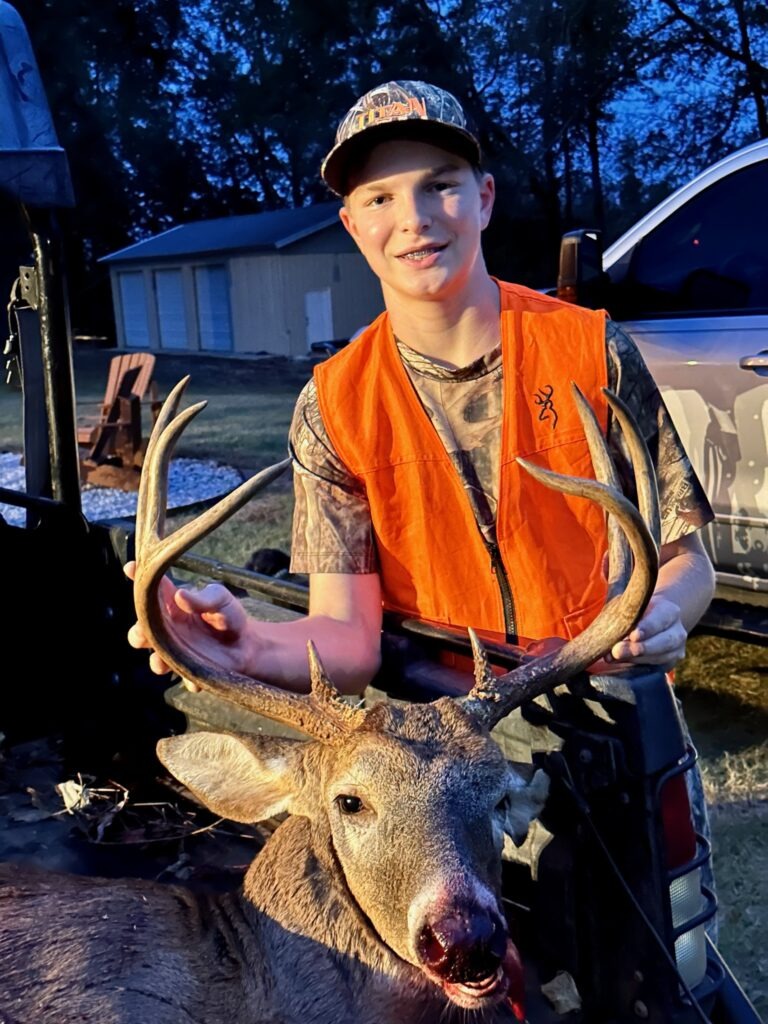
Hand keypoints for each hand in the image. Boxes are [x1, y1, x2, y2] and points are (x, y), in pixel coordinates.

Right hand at [125, 561, 250, 689]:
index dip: (139, 576)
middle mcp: (168, 628)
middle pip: (141, 631)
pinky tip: (197, 678)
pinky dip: (188, 678)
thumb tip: (181, 596)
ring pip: (156, 660)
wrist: (247, 645)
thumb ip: (203, 598)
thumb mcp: (220, 599)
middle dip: (138, 634)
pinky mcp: (189, 670)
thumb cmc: (229, 615)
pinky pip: (183, 677)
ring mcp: (176, 651)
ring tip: (162, 662)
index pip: (152, 589)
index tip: (131, 567)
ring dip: (157, 662)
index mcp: (172, 605)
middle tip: (144, 635)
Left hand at [588, 595, 686, 673]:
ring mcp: (676, 650)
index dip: (647, 627)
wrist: (653, 621)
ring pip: (659, 658)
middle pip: (664, 642)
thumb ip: (623, 612)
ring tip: (613, 657)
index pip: (661, 619)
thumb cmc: (637, 611)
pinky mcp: (669, 664)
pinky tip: (621, 664)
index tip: (633, 635)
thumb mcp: (630, 606)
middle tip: (617, 651)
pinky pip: (655, 668)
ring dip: (634, 659)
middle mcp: (677, 632)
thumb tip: (608, 623)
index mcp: (670, 611)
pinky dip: (636, 666)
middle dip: (639, 648)